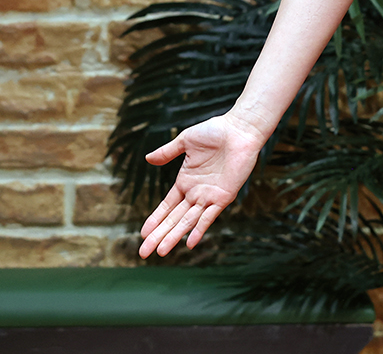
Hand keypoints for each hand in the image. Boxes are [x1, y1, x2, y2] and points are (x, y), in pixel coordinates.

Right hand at [137, 114, 265, 257]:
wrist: (239, 130)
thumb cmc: (215, 132)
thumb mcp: (185, 141)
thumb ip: (167, 153)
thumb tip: (147, 159)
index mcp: (185, 181)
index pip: (167, 206)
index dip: (155, 220)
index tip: (143, 233)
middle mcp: (196, 192)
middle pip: (174, 219)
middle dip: (159, 235)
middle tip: (144, 252)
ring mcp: (209, 196)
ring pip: (188, 221)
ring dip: (174, 236)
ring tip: (160, 251)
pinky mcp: (223, 197)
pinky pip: (209, 217)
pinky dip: (199, 229)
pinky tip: (189, 243)